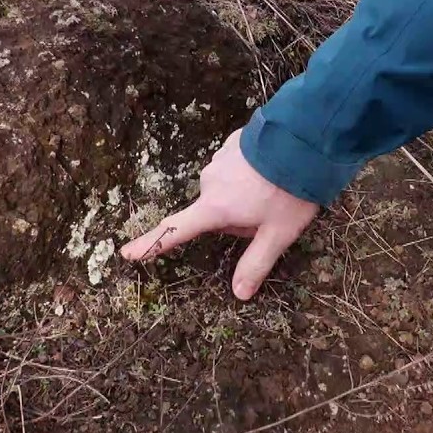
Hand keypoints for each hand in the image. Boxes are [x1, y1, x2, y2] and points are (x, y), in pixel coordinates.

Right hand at [121, 129, 318, 299]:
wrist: (304, 138)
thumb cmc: (290, 191)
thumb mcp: (278, 234)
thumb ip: (256, 263)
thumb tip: (240, 294)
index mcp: (215, 207)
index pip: (175, 231)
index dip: (151, 245)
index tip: (127, 253)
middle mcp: (209, 182)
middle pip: (213, 211)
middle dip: (235, 217)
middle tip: (268, 215)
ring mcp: (219, 159)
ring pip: (225, 188)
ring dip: (243, 194)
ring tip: (274, 191)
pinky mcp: (231, 143)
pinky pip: (234, 167)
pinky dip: (248, 174)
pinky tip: (271, 171)